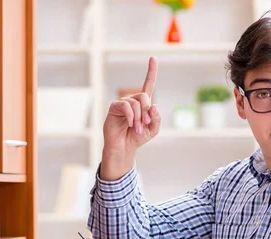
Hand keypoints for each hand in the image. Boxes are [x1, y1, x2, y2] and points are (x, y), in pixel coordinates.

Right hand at [100, 56, 161, 179]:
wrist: (124, 147)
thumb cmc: (137, 138)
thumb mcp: (153, 129)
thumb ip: (156, 118)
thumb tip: (153, 106)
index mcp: (143, 104)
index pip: (148, 84)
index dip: (151, 71)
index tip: (153, 58)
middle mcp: (133, 100)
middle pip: (144, 96)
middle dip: (147, 111)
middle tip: (145, 124)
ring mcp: (123, 103)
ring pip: (135, 103)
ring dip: (139, 118)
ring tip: (137, 129)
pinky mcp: (114, 108)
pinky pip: (125, 107)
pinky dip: (131, 116)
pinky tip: (131, 125)